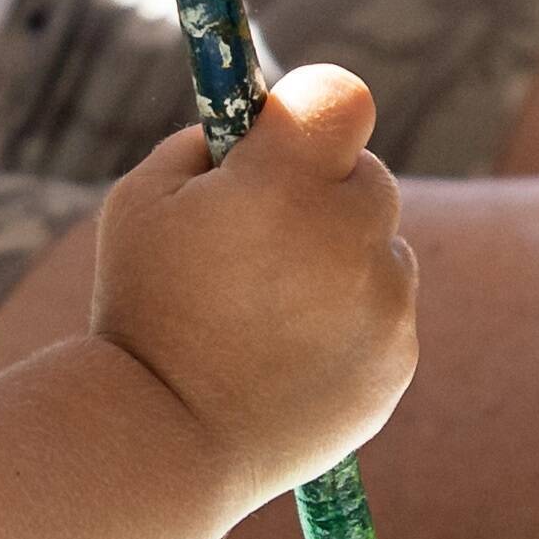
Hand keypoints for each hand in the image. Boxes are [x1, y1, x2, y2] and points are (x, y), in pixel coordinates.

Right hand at [88, 62, 420, 500]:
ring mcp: (383, 304)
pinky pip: (387, 316)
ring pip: (383, 250)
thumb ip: (207, 145)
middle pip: (368, 176)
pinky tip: (287, 358)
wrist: (165, 441)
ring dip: (340, 262)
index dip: (310, 112)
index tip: (281, 139)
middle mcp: (348, 236)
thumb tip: (259, 126)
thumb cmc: (142, 310)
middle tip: (263, 237)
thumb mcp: (142, 201)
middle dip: (323, 193)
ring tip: (267, 313)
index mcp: (284, 183)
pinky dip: (350, 325)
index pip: (339, 98)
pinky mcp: (397, 361)